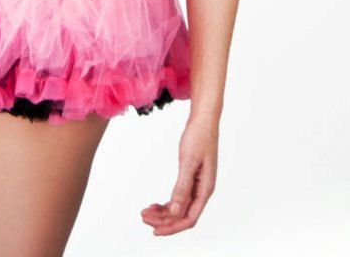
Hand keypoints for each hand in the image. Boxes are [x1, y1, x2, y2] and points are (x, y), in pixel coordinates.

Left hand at [140, 112, 218, 235]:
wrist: (203, 118)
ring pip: (180, 207)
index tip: (155, 230)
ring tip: (145, 212)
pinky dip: (166, 203)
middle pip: (183, 215)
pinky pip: (179, 197)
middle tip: (143, 217)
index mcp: (206, 189)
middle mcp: (203, 190)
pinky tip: (154, 204)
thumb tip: (174, 212)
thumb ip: (182, 187)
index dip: (172, 227)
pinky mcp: (192, 177)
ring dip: (163, 212)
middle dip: (164, 220)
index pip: (190, 218)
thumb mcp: (188, 161)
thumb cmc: (198, 136)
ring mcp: (198, 184)